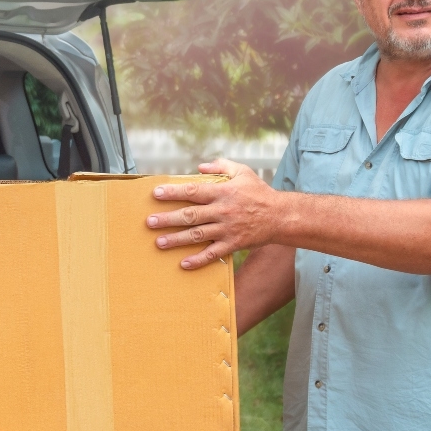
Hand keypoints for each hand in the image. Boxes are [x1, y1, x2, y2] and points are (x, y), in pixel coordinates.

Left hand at [147, 159, 284, 269]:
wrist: (280, 216)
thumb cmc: (260, 192)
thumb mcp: (243, 172)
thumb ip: (221, 166)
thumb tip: (200, 167)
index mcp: (223, 192)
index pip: (193, 191)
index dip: (174, 192)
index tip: (156, 194)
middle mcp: (222, 211)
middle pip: (190, 215)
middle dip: (168, 219)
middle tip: (149, 222)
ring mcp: (227, 229)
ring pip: (197, 235)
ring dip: (177, 239)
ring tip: (159, 242)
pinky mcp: (233, 244)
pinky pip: (213, 254)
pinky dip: (198, 260)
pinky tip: (184, 264)